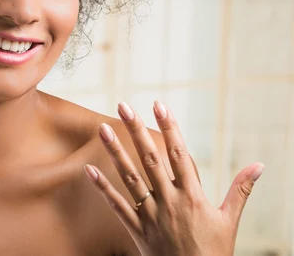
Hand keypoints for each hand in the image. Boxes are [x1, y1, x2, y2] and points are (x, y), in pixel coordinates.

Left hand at [84, 101, 263, 255]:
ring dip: (115, 152)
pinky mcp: (137, 229)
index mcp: (192, 195)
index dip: (169, 128)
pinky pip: (117, 206)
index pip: (179, 154)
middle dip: (136, 130)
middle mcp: (169, 201)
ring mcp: (150, 215)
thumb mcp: (230, 220)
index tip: (159, 105)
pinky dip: (103, 188)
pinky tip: (89, 169)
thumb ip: (241, 189)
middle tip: (123, 106)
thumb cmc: (215, 251)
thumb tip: (259, 165)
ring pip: (130, 178)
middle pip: (150, 159)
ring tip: (102, 129)